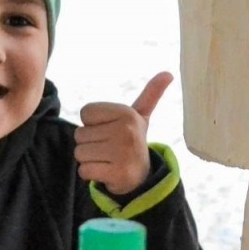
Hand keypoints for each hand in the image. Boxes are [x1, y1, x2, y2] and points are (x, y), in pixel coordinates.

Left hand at [75, 72, 172, 196]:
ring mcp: (122, 153)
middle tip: (109, 148)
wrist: (142, 176)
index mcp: (127, 113)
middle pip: (80, 134)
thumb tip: (168, 73)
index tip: (109, 130)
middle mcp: (126, 131)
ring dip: (89, 159)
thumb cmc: (132, 140)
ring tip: (107, 159)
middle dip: (90, 144)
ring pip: (80, 153)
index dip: (92, 124)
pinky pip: (84, 171)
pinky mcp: (116, 173)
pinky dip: (90, 174)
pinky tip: (106, 172)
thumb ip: (150, 94)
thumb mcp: (140, 116)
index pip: (85, 113)